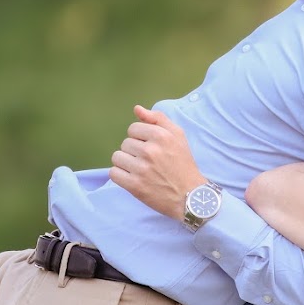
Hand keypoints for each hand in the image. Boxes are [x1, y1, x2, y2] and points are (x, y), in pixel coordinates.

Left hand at [109, 105, 208, 221]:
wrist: (190, 196)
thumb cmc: (183, 164)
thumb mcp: (178, 136)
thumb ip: (158, 119)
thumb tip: (136, 109)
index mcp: (161, 136)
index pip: (133, 129)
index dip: (140, 139)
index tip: (151, 149)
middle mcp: (151, 151)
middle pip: (125, 143)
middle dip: (134, 152)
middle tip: (149, 162)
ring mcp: (142, 169)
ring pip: (117, 157)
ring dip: (126, 164)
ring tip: (140, 170)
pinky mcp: (135, 186)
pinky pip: (114, 173)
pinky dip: (120, 176)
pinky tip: (133, 178)